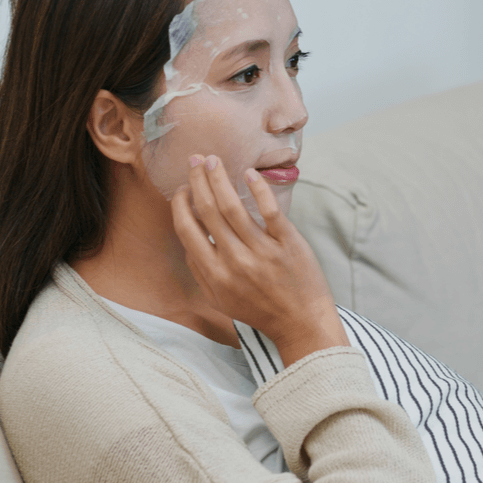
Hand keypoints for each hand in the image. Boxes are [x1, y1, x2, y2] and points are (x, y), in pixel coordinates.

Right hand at [170, 154, 347, 365]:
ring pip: (233, 207)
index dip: (181, 205)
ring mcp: (263, 251)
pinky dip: (258, 189)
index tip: (182, 189)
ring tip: (213, 161)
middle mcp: (236, 261)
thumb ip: (200, 271)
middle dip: (198, 181)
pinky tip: (248, 174)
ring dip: (219, 179)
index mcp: (215, 275)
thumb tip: (187, 240)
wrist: (301, 322)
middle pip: (209, 211)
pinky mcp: (288, 243)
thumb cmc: (259, 309)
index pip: (188, 230)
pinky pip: (270, 210)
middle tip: (195, 161)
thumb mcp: (220, 299)